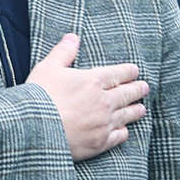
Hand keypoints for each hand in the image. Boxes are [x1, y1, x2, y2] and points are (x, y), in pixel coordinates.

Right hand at [29, 34, 149, 161]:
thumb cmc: (39, 97)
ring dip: (135, 111)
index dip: (128, 72)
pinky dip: (124, 132)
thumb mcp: (47, 68)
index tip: (135, 71)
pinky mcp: (100, 143)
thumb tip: (73, 37)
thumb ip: (63, 52)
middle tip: (145, 88)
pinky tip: (125, 131)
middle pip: (126, 94)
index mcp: (93, 81)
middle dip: (137, 90)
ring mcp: (103, 123)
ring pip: (126, 115)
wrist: (35, 130)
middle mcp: (103, 102)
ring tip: (141, 109)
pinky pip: (119, 136)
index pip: (118, 74)